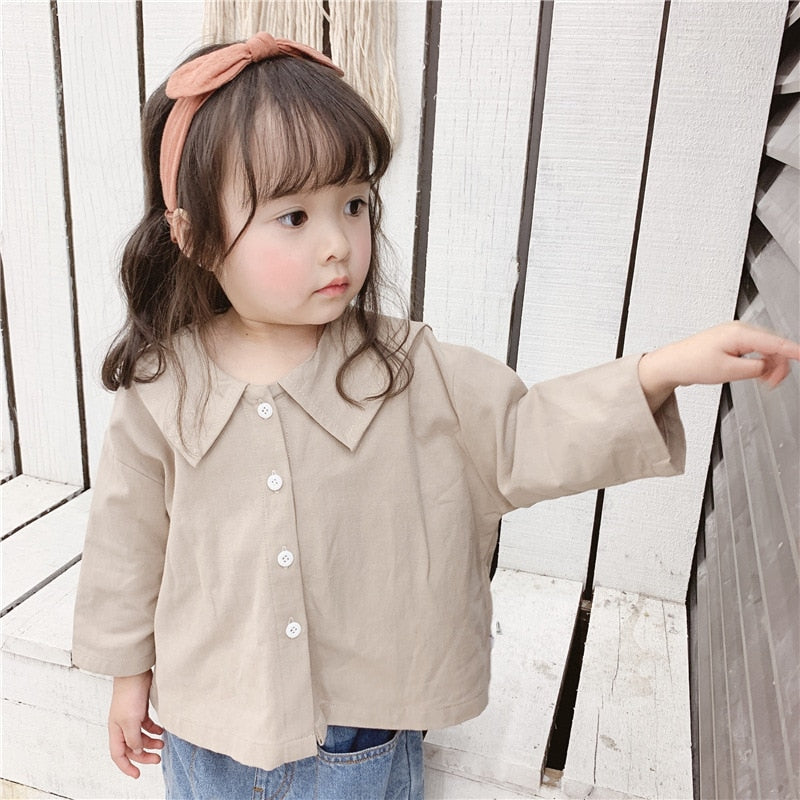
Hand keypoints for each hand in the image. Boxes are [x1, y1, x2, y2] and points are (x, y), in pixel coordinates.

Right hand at [108, 669, 163, 777]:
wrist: (135, 672)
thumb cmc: (129, 694)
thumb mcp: (131, 721)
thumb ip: (133, 739)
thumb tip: (136, 751)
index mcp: (115, 731)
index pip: (118, 755)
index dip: (126, 767)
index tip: (137, 774)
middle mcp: (121, 726)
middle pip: (131, 747)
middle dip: (144, 755)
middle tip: (158, 759)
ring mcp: (131, 717)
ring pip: (140, 737)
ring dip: (151, 742)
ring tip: (163, 744)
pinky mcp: (140, 708)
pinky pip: (146, 725)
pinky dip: (154, 730)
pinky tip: (161, 730)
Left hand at [638, 322, 799, 411]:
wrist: (671, 364)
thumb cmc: (692, 364)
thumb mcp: (728, 371)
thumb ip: (755, 368)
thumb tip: (769, 366)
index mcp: (739, 333)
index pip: (775, 342)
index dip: (793, 351)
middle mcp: (738, 330)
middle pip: (773, 345)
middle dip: (778, 365)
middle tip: (773, 384)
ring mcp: (735, 335)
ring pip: (765, 348)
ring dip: (768, 365)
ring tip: (763, 381)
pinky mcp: (731, 342)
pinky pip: (754, 350)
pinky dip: (758, 362)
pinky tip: (756, 373)